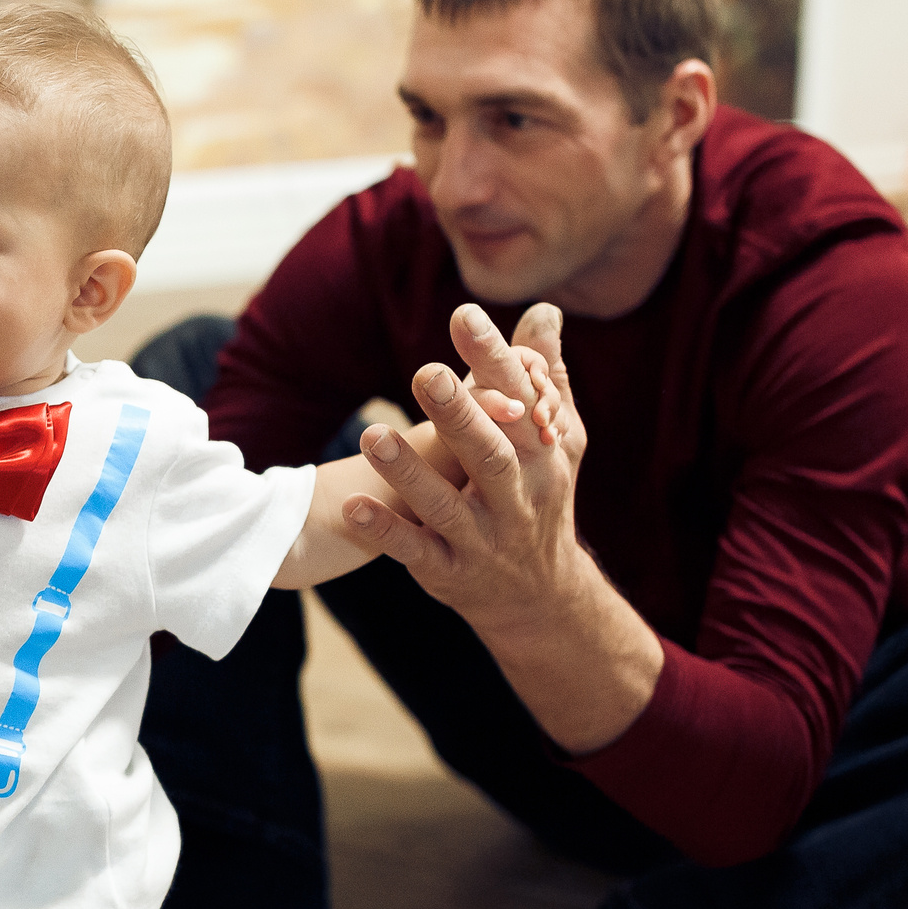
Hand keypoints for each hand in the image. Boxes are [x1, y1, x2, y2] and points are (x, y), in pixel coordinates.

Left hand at [343, 302, 588, 633]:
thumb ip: (546, 377)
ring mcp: (482, 540)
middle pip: (489, 455)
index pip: (521, 401)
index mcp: (542, 458)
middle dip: (459, 414)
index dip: (495, 360)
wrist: (540, 599)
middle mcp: (516, 499)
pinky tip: (351, 505)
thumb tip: (545, 310)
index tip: (464, 316)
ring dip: (408, 472)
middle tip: (424, 372)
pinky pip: (414, 551)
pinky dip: (385, 530)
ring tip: (373, 433)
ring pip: (444, 506)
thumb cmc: (538, 496)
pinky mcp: (449, 572)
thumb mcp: (556, 442)